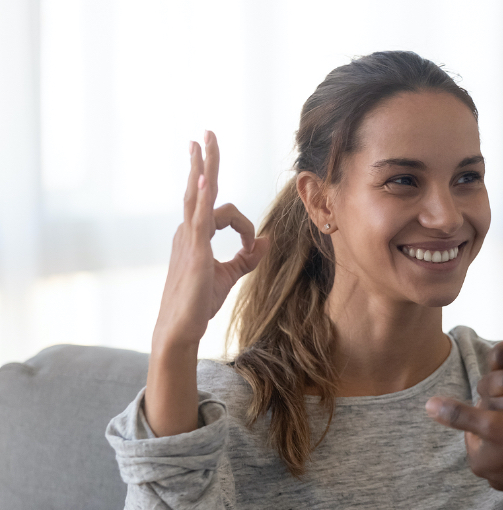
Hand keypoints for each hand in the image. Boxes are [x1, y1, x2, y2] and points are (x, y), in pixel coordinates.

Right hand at [153, 131, 268, 348]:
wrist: (180, 327)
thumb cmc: (198, 302)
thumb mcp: (230, 274)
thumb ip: (248, 255)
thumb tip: (267, 238)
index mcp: (195, 235)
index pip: (224, 213)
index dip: (245, 227)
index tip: (252, 246)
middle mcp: (187, 231)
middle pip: (197, 188)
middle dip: (204, 160)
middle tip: (205, 134)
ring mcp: (188, 238)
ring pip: (197, 195)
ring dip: (203, 167)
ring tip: (204, 141)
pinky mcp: (193, 250)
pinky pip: (199, 218)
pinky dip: (204, 198)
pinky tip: (207, 180)